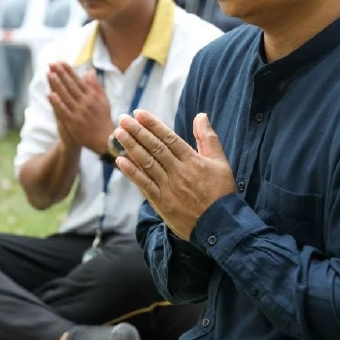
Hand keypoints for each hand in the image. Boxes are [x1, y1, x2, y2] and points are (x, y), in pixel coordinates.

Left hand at [47, 63, 113, 154]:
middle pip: (71, 85)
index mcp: (93, 96)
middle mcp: (86, 102)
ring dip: (57, 84)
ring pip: (66, 96)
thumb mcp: (103, 100)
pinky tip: (50, 94)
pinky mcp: (73, 122)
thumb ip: (96, 86)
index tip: (61, 62)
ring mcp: (79, 112)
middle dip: (61, 74)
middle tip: (52, 64)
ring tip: (49, 74)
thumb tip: (89, 72)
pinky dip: (57, 102)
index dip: (69, 71)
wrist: (104, 139)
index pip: (78, 80)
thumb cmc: (103, 118)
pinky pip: (63, 110)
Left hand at [113, 110, 235, 240]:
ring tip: (118, 133)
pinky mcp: (162, 203)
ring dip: (131, 147)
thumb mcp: (221, 162)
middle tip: (123, 118)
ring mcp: (168, 188)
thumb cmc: (221, 192)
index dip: (153, 124)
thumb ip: (208, 138)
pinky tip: (121, 161)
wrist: (220, 225)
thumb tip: (200, 115)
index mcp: (192, 160)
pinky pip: (144, 184)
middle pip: (154, 147)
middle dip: (137, 131)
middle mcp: (178, 172)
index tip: (139, 113)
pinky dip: (132, 172)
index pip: (168, 138)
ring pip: (146, 163)